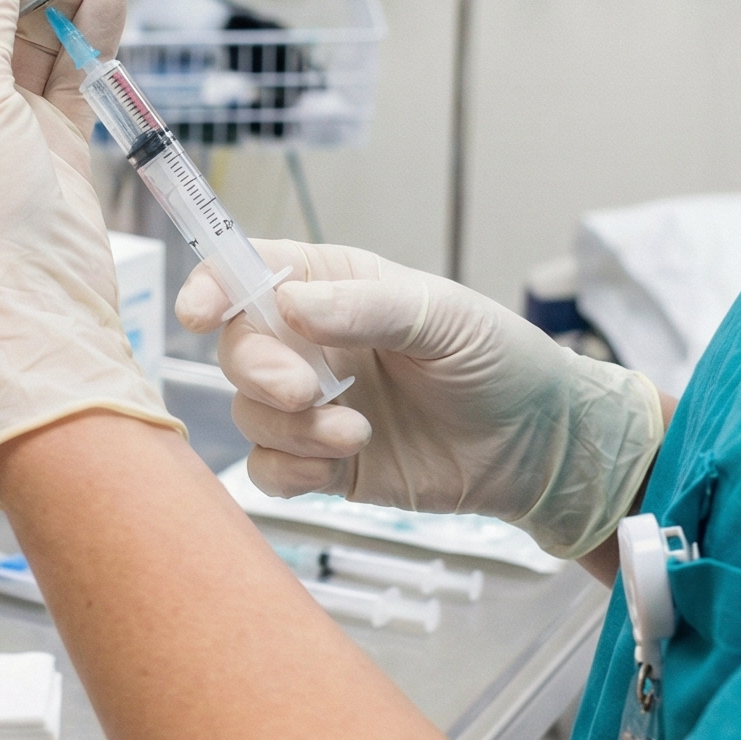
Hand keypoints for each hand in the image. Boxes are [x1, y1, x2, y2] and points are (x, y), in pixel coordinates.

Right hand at [177, 240, 663, 556]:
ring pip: (248, 413)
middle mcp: (313, 343)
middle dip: (259, 371)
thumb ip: (367, 307)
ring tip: (354, 434)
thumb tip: (291, 304)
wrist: (541, 448)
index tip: (199, 312)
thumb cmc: (503, 362)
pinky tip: (343, 461)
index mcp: (335, 287)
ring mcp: (315, 405)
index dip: (211, 285)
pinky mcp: (324, 465)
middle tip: (307, 392)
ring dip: (290, 427)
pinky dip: (292, 469)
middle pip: (236, 348)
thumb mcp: (444, 318)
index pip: (248, 270)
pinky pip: (269, 469)